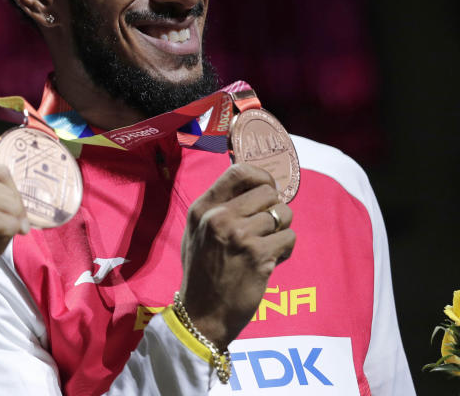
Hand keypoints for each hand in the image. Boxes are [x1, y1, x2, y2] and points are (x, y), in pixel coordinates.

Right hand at [179, 163, 295, 349]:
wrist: (202, 313)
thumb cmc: (201, 272)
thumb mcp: (196, 232)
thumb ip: (218, 208)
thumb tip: (253, 186)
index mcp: (202, 208)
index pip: (238, 172)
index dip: (261, 176)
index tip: (268, 187)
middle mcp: (219, 217)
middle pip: (267, 192)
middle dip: (274, 208)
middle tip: (268, 227)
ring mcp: (239, 235)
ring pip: (283, 214)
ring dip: (281, 230)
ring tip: (268, 246)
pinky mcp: (259, 255)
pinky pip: (289, 238)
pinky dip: (285, 249)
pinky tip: (271, 260)